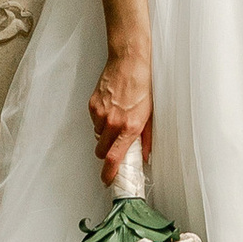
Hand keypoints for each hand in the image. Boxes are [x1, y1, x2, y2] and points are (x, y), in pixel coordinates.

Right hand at [89, 48, 152, 181]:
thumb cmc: (143, 85)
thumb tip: (145, 155)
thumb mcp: (150, 114)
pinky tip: (111, 108)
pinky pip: (94, 121)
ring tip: (116, 119)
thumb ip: (146, 138)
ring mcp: (100, 114)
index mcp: (129, 127)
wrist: (129, 62)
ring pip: (97, 136)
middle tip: (115, 145)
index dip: (109, 173)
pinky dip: (100, 120)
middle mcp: (113, 123)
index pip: (113, 159)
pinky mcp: (92, 105)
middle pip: (101, 152)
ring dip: (104, 135)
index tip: (108, 180)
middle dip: (107, 153)